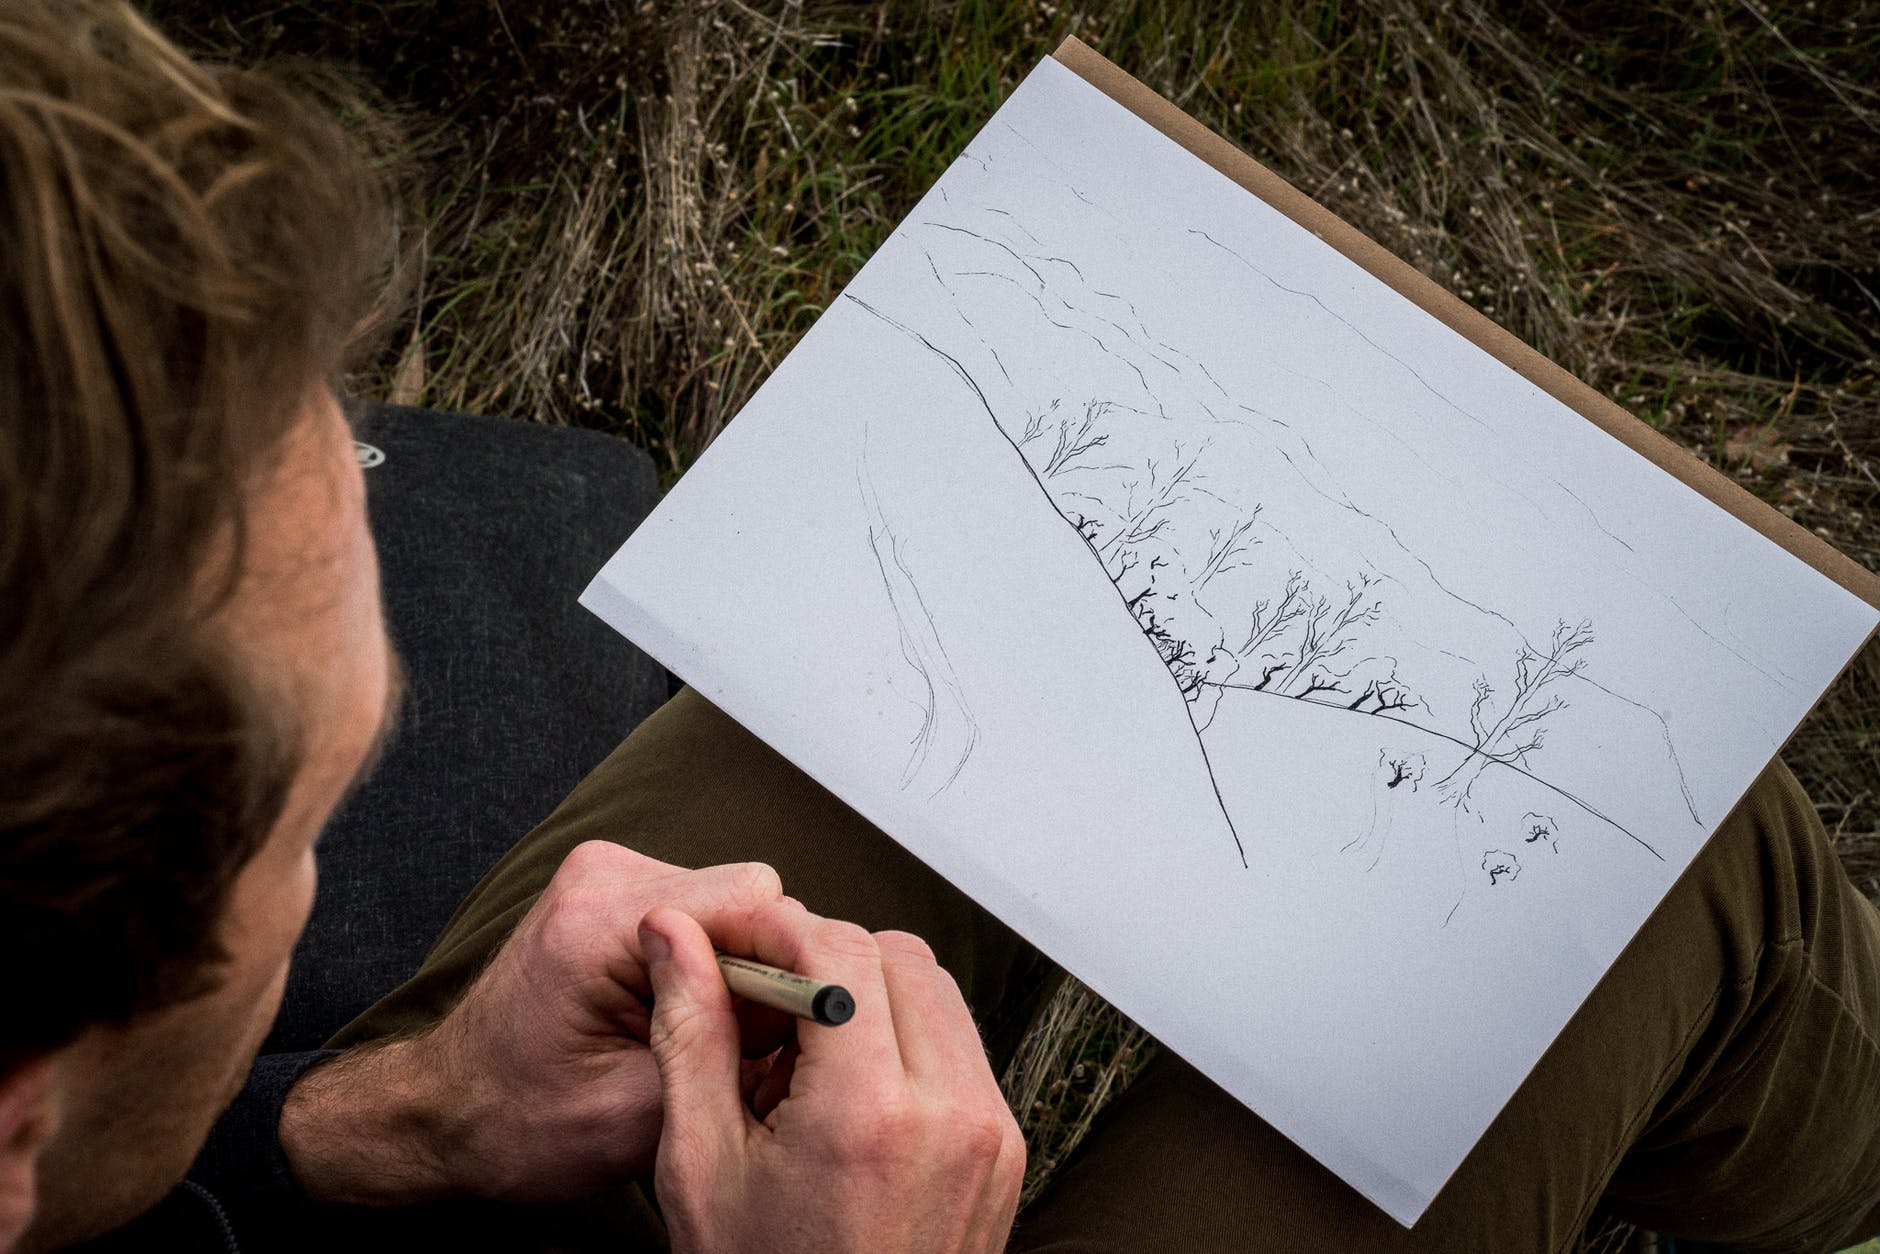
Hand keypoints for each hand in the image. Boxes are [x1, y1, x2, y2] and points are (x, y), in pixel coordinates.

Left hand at [280, 840, 783, 1202]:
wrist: (444, 1114)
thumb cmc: (517, 1124)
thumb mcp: (644, 1113)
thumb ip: (731, 1055)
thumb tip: (822, 1017)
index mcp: (599, 921)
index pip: (752, 900)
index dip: (792, 967)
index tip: (798, 1030)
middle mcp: (603, 875)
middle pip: (749, 898)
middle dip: (762, 974)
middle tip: (741, 1049)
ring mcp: (605, 875)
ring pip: (732, 904)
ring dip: (734, 972)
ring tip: (701, 1037)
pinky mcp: (612, 890)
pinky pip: (702, 911)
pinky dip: (708, 965)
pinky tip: (680, 1016)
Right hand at [642, 901, 1024, 1252]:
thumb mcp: (701, 1165)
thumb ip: (693, 1033)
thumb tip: (675, 938)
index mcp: (870, 1116)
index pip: (842, 952)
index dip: (781, 933)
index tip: (737, 948)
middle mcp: (950, 1114)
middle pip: (897, 956)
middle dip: (825, 960)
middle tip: (764, 1003)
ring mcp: (990, 1133)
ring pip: (937, 991)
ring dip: (870, 993)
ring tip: (804, 1054)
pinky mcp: (1006, 1148)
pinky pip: (961, 1045)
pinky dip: (906, 1038)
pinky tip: (848, 1088)